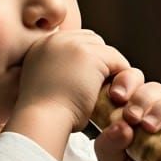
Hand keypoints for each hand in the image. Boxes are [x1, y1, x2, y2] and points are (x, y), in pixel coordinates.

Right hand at [14, 29, 134, 132]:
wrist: (41, 121)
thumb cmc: (44, 114)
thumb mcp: (45, 85)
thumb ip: (57, 72)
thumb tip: (80, 72)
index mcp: (41, 45)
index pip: (75, 42)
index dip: (86, 62)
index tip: (87, 82)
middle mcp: (55, 39)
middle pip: (92, 41)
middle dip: (99, 63)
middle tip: (99, 88)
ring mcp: (72, 44)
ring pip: (106, 51)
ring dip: (109, 71)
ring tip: (105, 94)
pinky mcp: (89, 55)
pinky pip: (118, 61)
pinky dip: (120, 79)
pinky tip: (113, 96)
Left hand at [92, 73, 160, 160]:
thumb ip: (107, 143)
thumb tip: (121, 125)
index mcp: (130, 112)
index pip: (129, 83)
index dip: (124, 82)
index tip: (115, 96)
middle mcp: (153, 113)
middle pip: (152, 89)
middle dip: (141, 98)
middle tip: (131, 117)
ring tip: (150, 127)